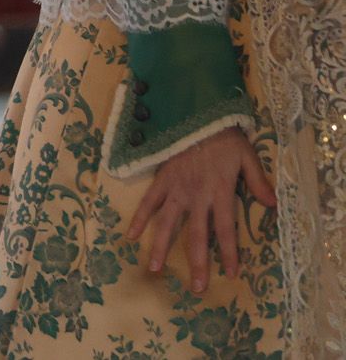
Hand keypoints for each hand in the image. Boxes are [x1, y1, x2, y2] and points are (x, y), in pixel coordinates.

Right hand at [128, 128, 274, 293]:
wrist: (196, 115)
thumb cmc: (224, 137)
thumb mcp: (247, 157)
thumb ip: (258, 181)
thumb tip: (273, 205)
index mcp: (219, 192)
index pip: (225, 229)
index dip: (228, 252)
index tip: (230, 273)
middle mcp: (196, 195)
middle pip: (196, 234)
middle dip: (197, 262)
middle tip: (196, 288)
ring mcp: (176, 189)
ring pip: (167, 223)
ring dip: (160, 247)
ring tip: (154, 269)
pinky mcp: (161, 180)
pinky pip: (148, 202)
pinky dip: (139, 219)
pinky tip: (130, 236)